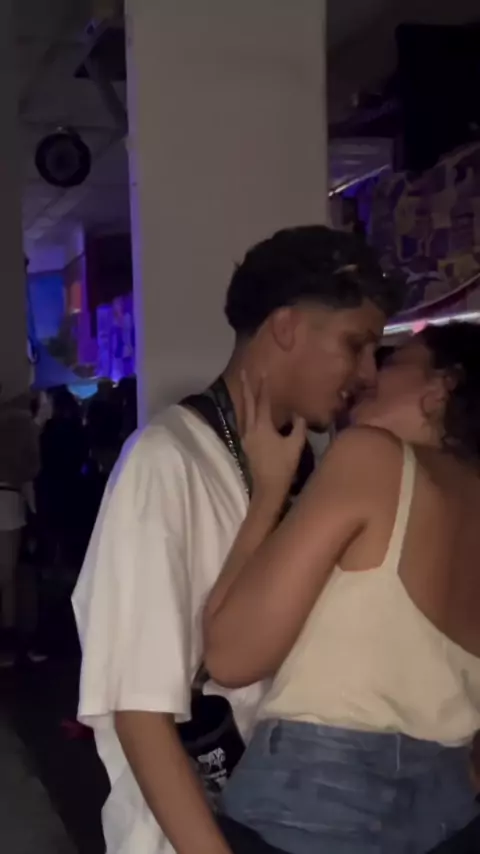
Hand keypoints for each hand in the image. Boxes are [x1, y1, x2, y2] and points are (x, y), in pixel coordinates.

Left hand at [240, 371, 305, 498]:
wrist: (268, 488)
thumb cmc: (283, 466)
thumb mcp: (295, 445)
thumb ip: (298, 426)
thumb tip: (297, 413)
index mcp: (262, 427)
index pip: (263, 402)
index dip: (264, 387)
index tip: (264, 372)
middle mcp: (250, 429)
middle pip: (248, 404)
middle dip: (247, 387)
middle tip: (244, 372)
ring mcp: (246, 438)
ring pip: (244, 413)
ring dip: (245, 399)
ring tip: (245, 387)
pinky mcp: (246, 445)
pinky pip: (245, 422)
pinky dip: (247, 412)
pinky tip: (250, 411)